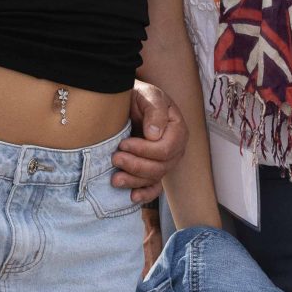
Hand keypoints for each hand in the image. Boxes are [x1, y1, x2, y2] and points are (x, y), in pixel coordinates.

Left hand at [115, 79, 186, 204]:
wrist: (128, 101)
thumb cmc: (139, 96)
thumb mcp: (148, 95)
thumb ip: (154, 111)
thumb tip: (154, 134)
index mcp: (177, 130)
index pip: (166, 149)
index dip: (144, 150)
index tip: (124, 144)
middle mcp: (175, 149)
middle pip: (160, 167)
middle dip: (136, 165)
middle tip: (115, 158)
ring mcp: (164, 161)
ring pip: (154, 178)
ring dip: (134, 181)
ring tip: (115, 178)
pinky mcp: (153, 169)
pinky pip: (154, 188)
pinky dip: (145, 194)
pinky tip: (132, 197)